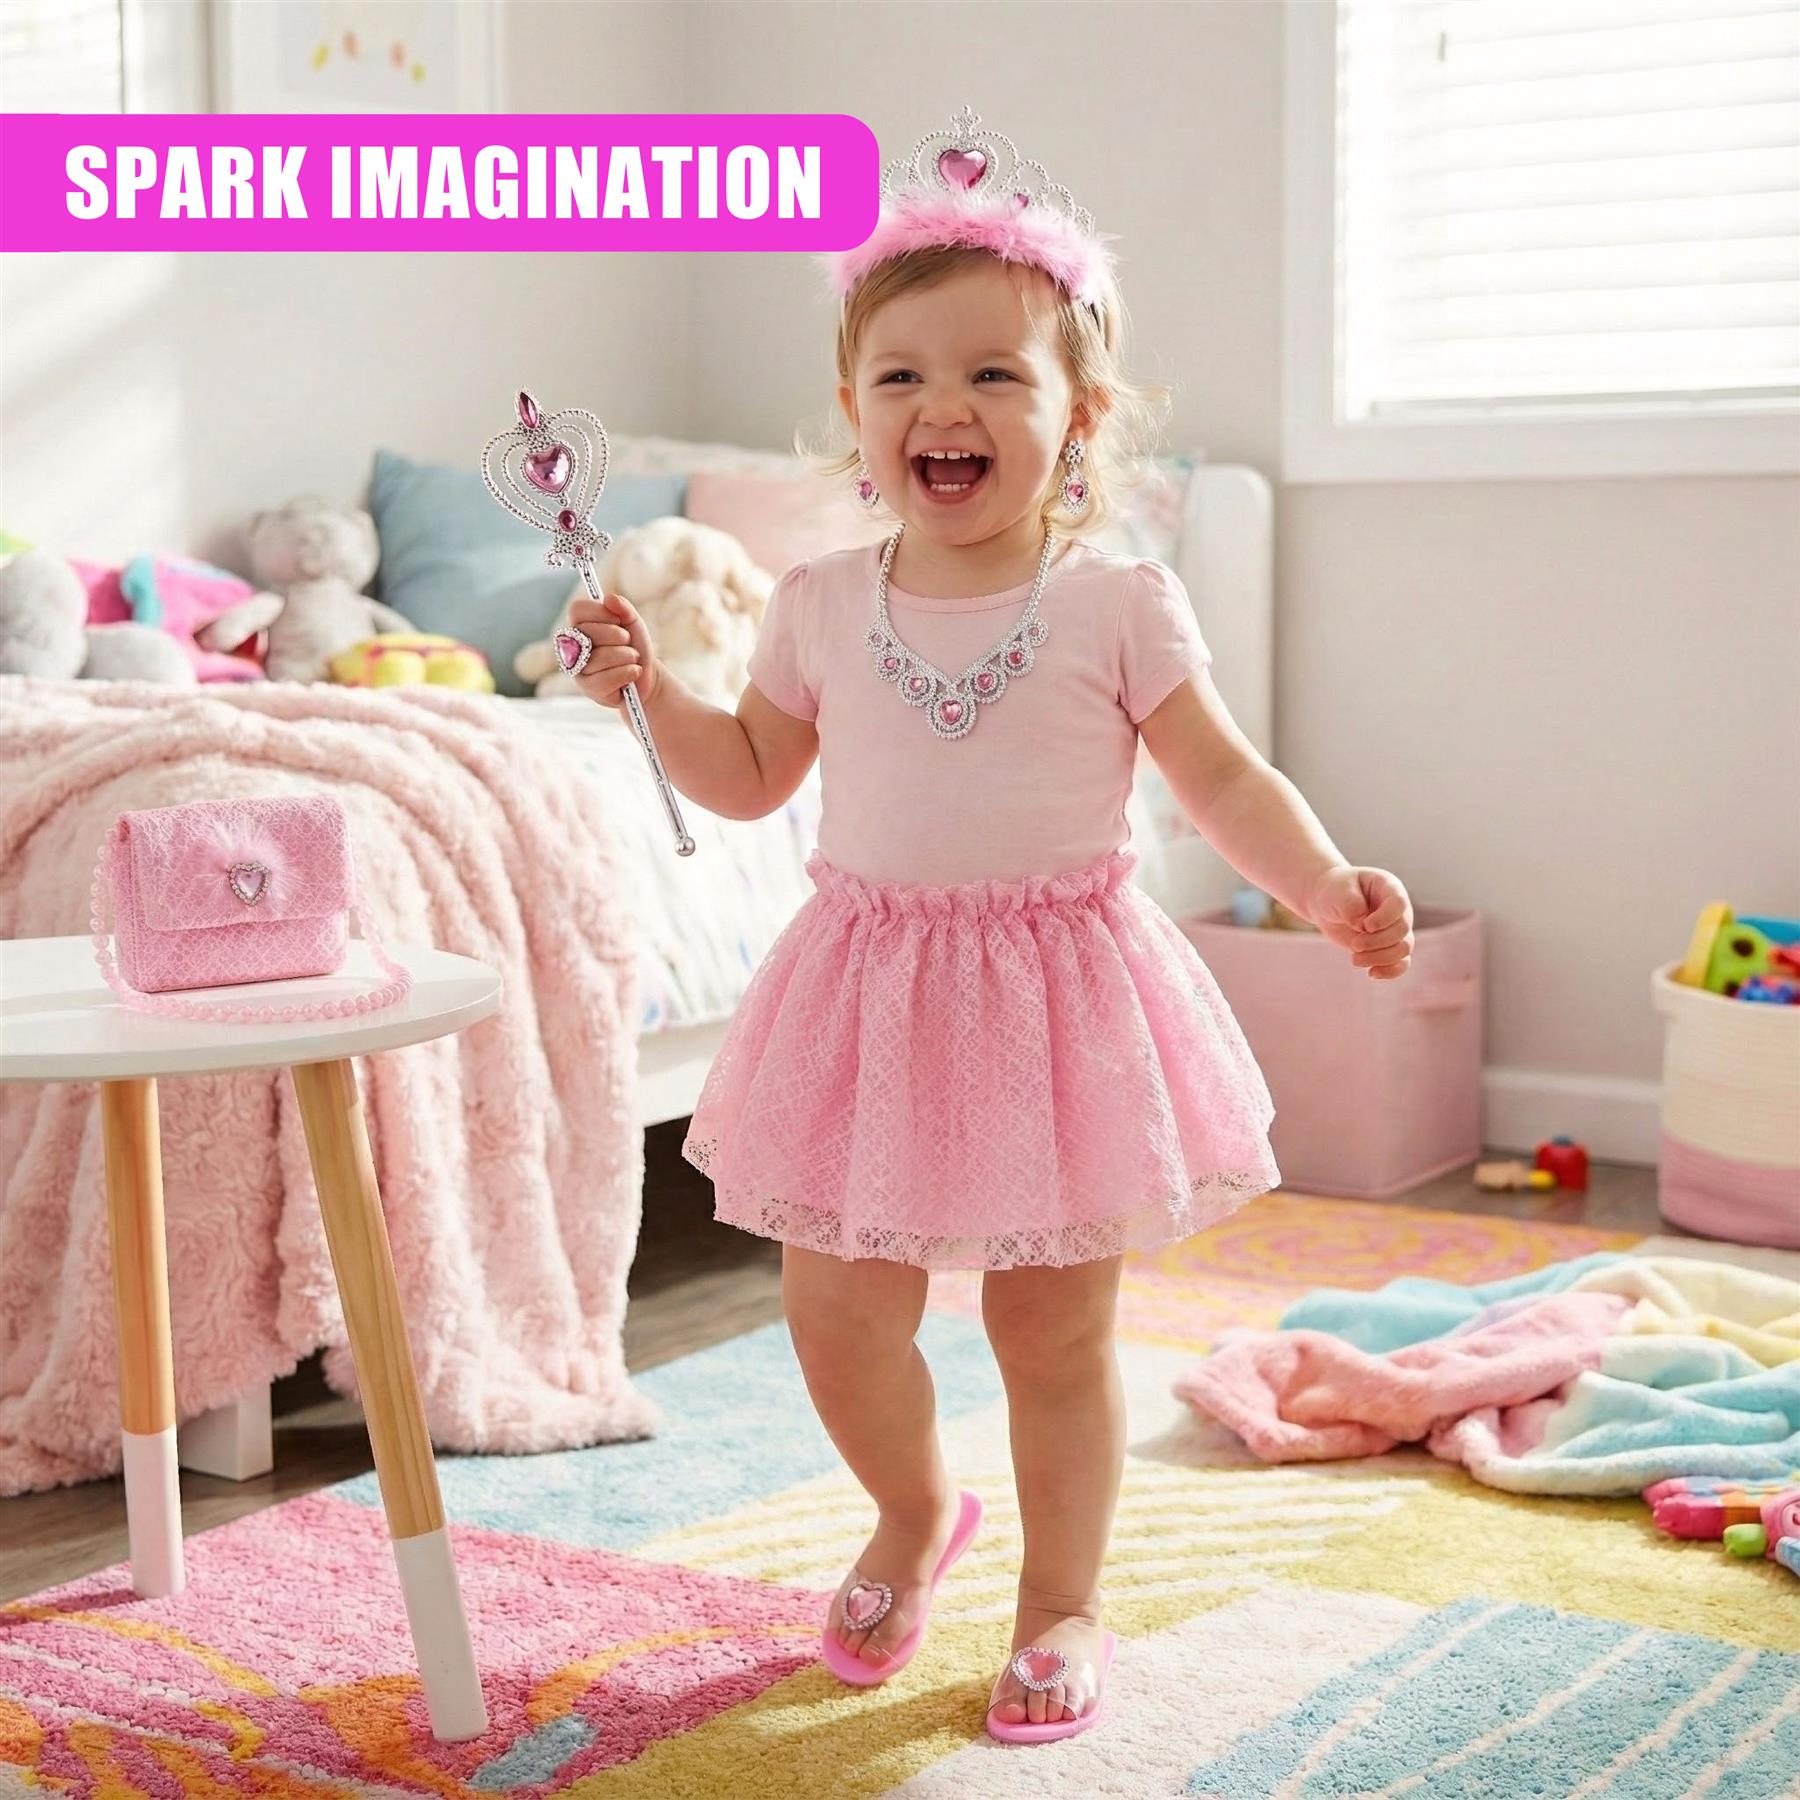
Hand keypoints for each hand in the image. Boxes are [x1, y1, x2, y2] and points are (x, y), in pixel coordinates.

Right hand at [565, 590, 660, 708]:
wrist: (647, 678)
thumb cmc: (635, 648)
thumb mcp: (633, 624)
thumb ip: (623, 608)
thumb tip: (609, 597)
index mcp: (579, 626)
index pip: (577, 609)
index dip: (600, 611)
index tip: (618, 620)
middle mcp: (573, 646)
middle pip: (589, 631)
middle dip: (619, 636)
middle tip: (628, 643)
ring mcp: (578, 668)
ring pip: (601, 656)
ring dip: (627, 656)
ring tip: (633, 659)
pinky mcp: (588, 688)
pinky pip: (607, 678)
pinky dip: (627, 673)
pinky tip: (633, 673)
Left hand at [1303, 865, 1412, 978]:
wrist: (1328, 904)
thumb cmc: (1334, 892)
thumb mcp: (1337, 891)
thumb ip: (1351, 905)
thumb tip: (1363, 927)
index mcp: (1389, 888)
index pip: (1399, 904)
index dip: (1385, 918)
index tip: (1365, 926)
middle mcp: (1398, 910)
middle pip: (1402, 930)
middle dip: (1378, 942)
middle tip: (1354, 945)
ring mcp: (1395, 929)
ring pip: (1403, 949)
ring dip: (1381, 958)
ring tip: (1354, 959)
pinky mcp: (1388, 947)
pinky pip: (1401, 963)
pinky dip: (1390, 971)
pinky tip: (1371, 974)